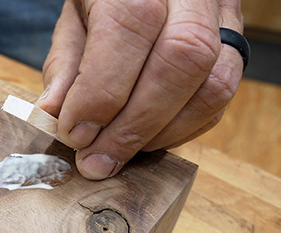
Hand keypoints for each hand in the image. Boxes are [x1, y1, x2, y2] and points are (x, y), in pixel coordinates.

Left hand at [36, 0, 243, 179]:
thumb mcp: (74, 19)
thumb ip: (65, 64)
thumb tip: (54, 115)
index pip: (130, 30)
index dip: (101, 93)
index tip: (75, 134)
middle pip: (180, 61)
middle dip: (133, 126)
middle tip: (98, 161)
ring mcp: (222, 16)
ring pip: (212, 85)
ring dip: (161, 134)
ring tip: (121, 153)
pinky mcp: (234, 43)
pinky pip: (222, 97)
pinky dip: (183, 130)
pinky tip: (149, 138)